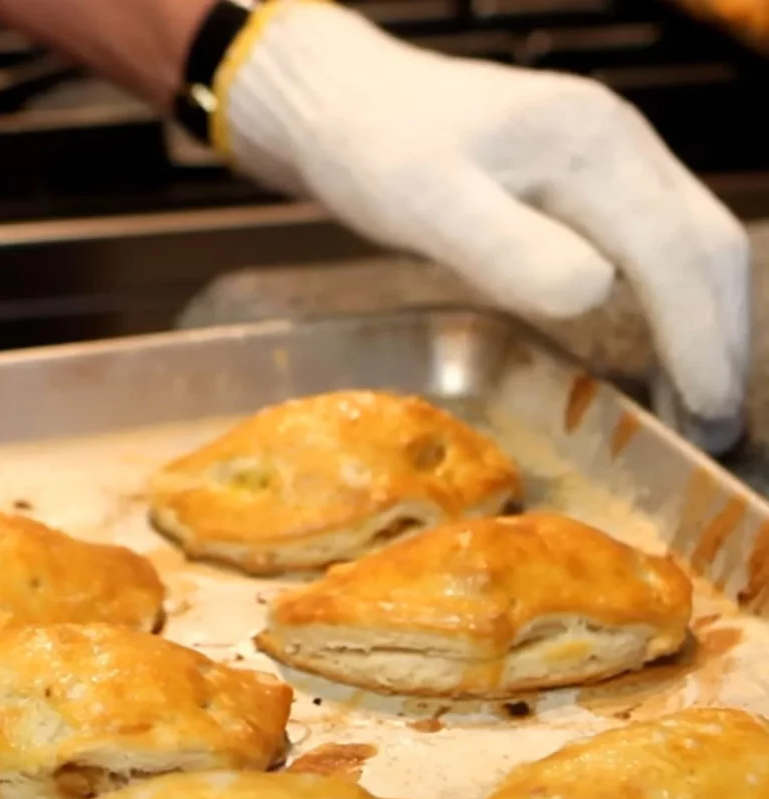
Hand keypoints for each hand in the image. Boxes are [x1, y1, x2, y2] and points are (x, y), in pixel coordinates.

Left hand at [215, 0, 750, 447]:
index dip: (700, 339)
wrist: (344, 103)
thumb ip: (509, 249)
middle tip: (715, 427)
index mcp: (592, 148)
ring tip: (695, 401)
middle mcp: (619, 143)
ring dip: (705, 321)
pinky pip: (654, 239)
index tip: (706, 414)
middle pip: (706, 245)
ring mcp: (607, 154)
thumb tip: (596, 295)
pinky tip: (652, 343)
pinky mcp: (583, 174)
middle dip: (721, 338)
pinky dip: (670, 299)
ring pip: (689, 241)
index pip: (676, 254)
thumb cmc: (376, 154)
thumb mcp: (430, 206)